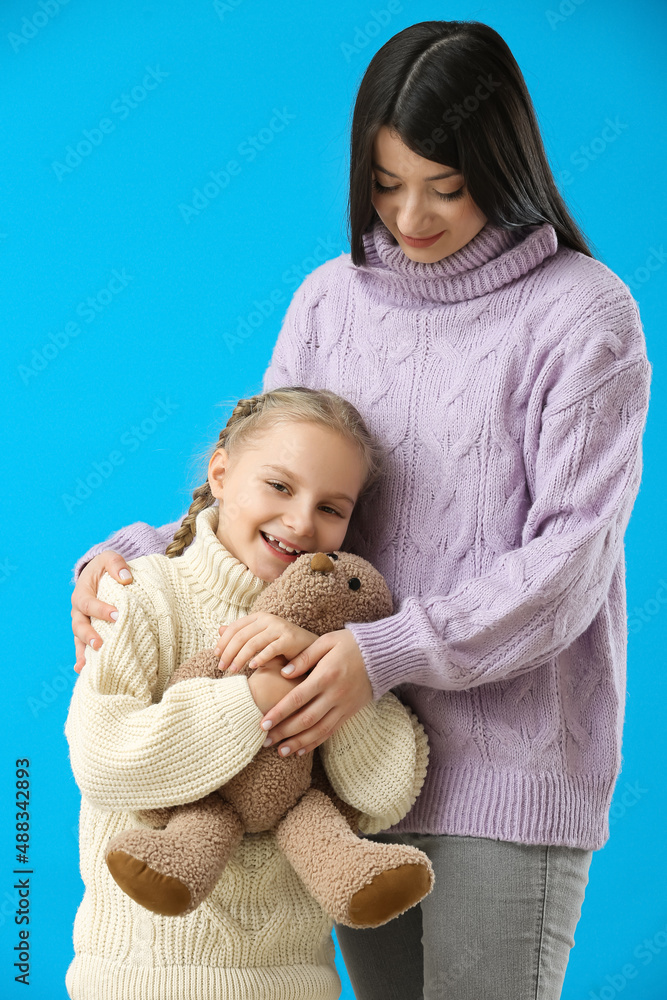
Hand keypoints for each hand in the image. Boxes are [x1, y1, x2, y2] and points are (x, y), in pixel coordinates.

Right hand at [71, 550, 132, 672]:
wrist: (104, 575)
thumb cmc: (107, 567)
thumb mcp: (110, 558)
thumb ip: (116, 564)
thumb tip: (126, 578)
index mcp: (82, 593)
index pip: (88, 603)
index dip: (100, 610)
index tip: (117, 615)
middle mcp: (79, 611)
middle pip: (79, 625)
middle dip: (88, 635)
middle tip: (100, 643)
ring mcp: (83, 624)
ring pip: (79, 640)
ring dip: (84, 652)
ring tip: (88, 665)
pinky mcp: (90, 632)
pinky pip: (84, 647)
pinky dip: (84, 658)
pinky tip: (86, 670)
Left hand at [213, 612, 318, 673]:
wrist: (311, 649)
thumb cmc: (284, 645)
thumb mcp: (260, 637)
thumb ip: (242, 633)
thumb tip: (220, 630)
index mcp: (259, 617)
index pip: (235, 627)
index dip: (223, 641)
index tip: (216, 655)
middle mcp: (268, 619)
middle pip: (241, 635)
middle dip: (228, 652)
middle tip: (221, 667)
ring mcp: (279, 628)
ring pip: (252, 643)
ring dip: (240, 658)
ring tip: (233, 670)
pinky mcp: (290, 639)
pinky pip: (270, 649)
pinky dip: (259, 658)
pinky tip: (252, 667)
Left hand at [258, 629, 372, 756]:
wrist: (383, 655)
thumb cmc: (351, 644)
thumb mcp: (327, 641)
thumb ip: (304, 657)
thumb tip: (284, 673)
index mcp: (326, 676)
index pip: (297, 699)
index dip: (279, 713)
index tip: (263, 723)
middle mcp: (335, 695)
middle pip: (306, 720)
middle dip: (284, 732)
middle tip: (265, 740)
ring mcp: (344, 706)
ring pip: (318, 731)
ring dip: (298, 743)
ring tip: (280, 752)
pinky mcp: (350, 713)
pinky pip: (331, 731)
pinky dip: (315, 742)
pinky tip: (301, 750)